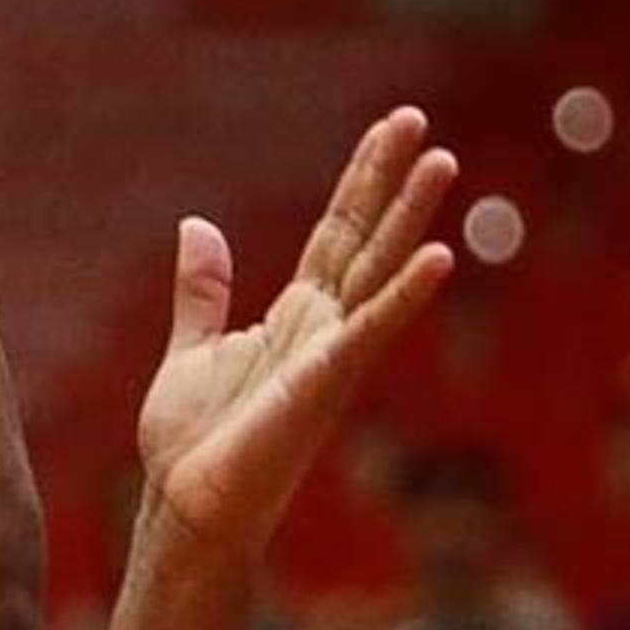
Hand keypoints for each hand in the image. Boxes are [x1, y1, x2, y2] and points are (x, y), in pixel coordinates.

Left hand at [137, 109, 455, 553]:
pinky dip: (405, 296)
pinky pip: (373, 331)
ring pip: (380, 272)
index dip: (362, 179)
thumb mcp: (190, 347)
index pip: (337, 232)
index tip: (390, 130)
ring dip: (412, 218)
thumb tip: (197, 226)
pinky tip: (440, 258)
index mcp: (296, 316)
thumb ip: (204, 290)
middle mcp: (324, 328)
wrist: (185, 507)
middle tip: (421, 122)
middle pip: (366, 238)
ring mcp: (331, 354)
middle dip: (392, 181)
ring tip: (444, 162)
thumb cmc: (192, 444)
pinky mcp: (326, 383)